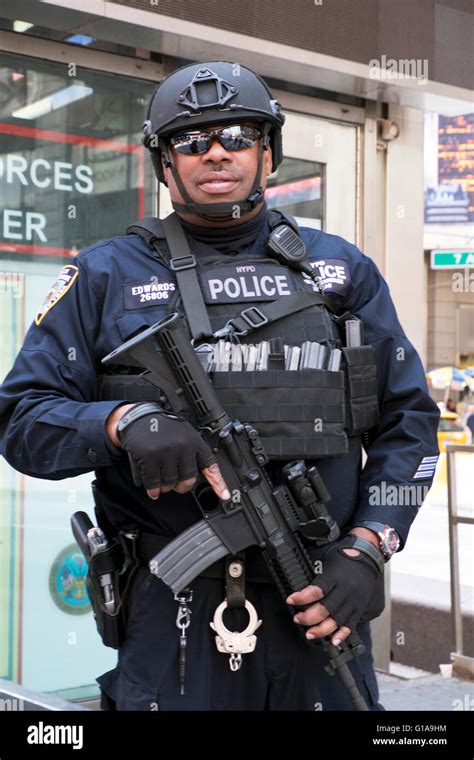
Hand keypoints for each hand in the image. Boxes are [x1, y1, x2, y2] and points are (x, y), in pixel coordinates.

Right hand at [107, 403, 229, 501]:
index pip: (210, 466)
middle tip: (175, 485)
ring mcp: (166, 452)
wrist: (140, 417)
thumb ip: (192, 454)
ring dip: (165, 488)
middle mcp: (183, 446)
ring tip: (161, 482)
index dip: (218, 483)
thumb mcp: (185, 435)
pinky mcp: (149, 457)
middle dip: (181, 487)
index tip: (224, 495)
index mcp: (195, 442)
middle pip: (188, 480)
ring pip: (170, 483)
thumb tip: (193, 480)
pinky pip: (153, 483)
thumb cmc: (164, 429)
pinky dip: (153, 490)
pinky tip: (153, 490)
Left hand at [286, 535, 382, 645]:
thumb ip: (315, 574)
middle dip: (309, 617)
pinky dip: (342, 634)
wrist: (368, 558)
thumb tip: (297, 585)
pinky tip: (333, 641)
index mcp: (335, 576)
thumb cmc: (344, 558)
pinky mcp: (359, 608)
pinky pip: (351, 624)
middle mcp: (345, 590)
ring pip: (337, 620)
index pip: (317, 590)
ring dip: (322, 630)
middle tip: (298, 619)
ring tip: (310, 634)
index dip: (302, 597)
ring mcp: (353, 601)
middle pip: (326, 608)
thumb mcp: (327, 560)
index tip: (291, 600)